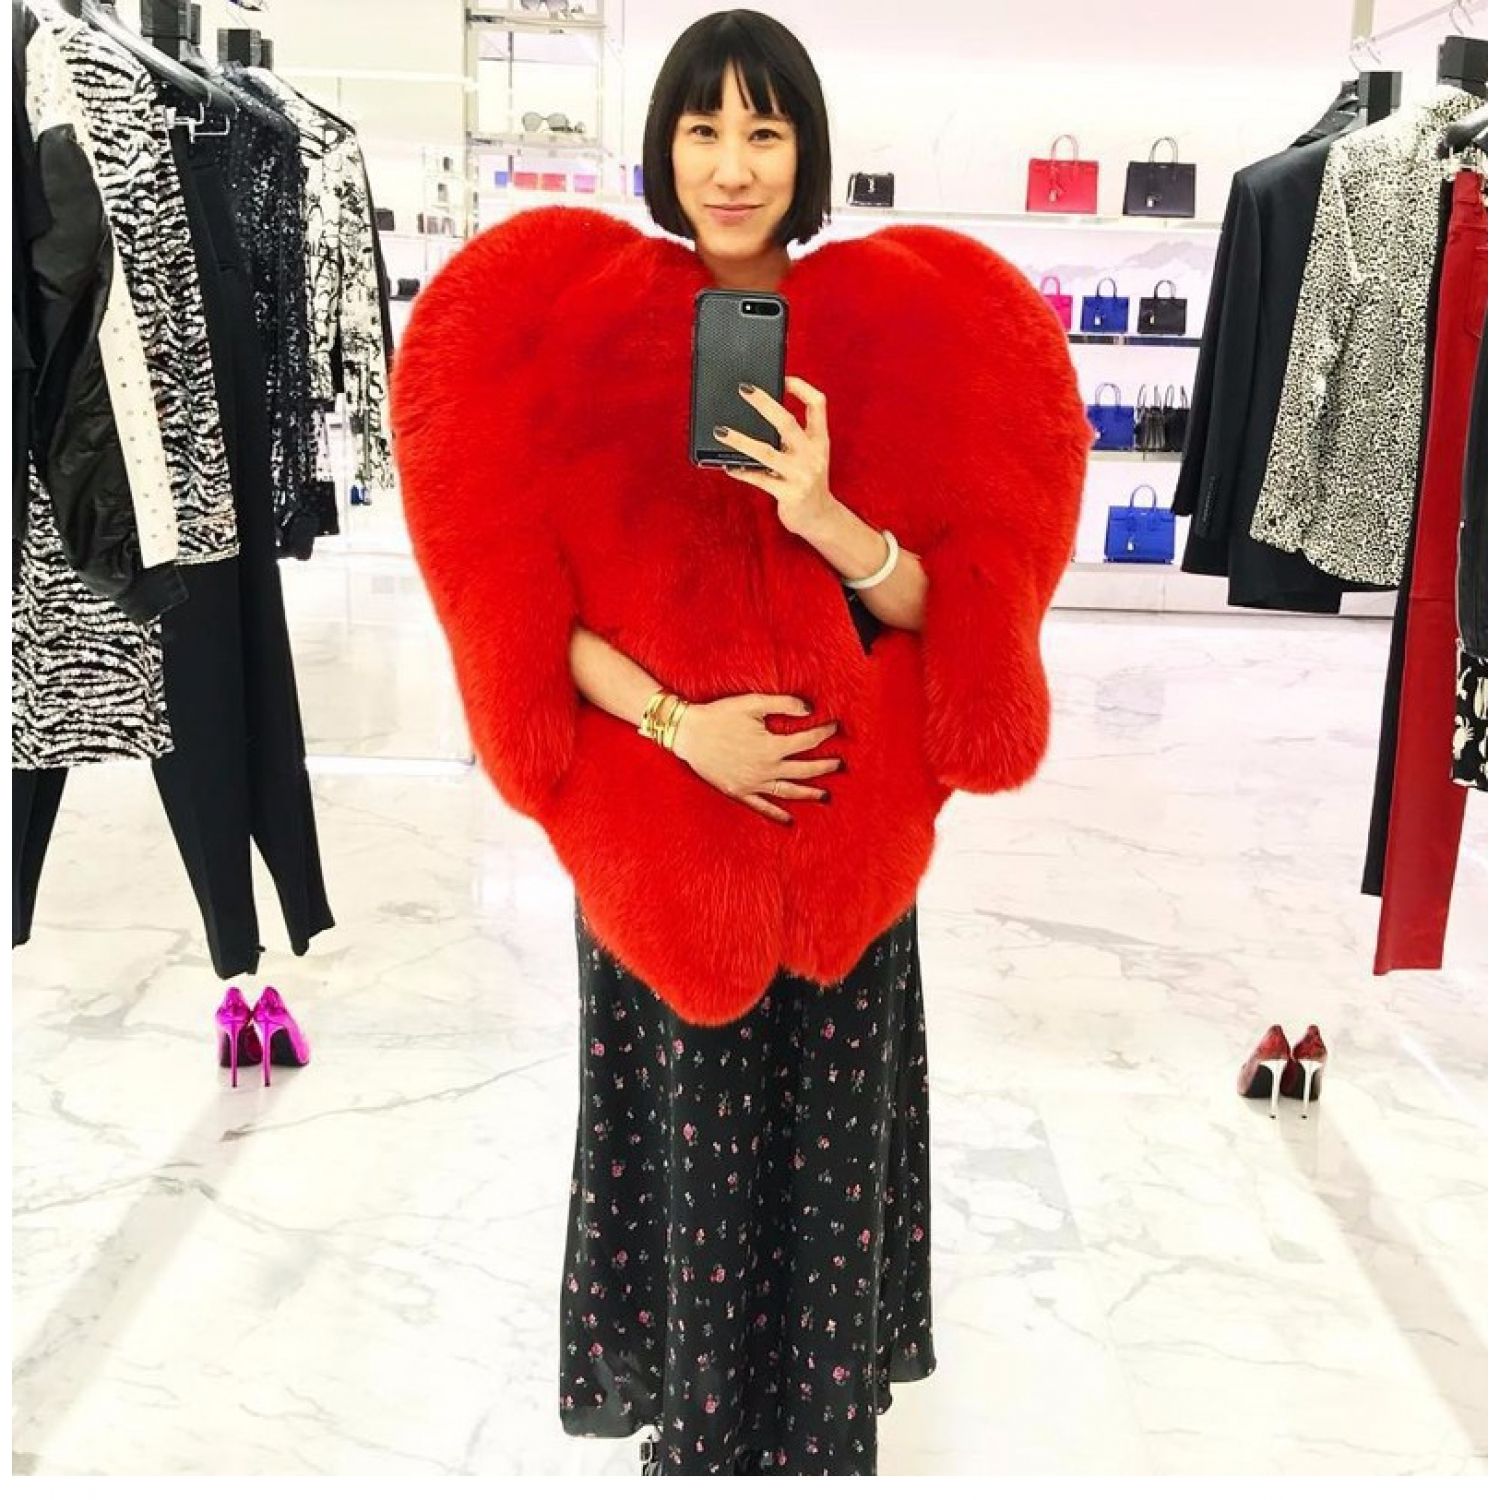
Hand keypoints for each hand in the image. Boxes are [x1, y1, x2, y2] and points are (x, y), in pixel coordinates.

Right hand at [670, 693, 840, 825]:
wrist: (688, 733)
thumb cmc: (720, 715)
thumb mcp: (753, 703)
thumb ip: (784, 704)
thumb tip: (810, 709)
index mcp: (772, 747)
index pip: (807, 741)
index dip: (824, 733)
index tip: (834, 727)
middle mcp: (766, 769)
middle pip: (804, 770)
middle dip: (824, 766)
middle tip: (839, 764)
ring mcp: (753, 784)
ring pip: (788, 792)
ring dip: (809, 794)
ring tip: (825, 796)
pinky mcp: (739, 792)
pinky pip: (762, 807)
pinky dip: (777, 814)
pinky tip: (789, 820)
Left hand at [714, 376, 835, 539]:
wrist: (820, 519)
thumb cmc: (808, 482)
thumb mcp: (811, 455)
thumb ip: (795, 437)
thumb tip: (764, 414)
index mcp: (820, 440)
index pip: (818, 404)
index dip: (801, 387)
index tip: (782, 378)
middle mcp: (812, 454)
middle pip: (788, 422)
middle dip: (765, 403)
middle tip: (744, 389)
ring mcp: (801, 475)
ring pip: (766, 452)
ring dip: (740, 440)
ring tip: (720, 431)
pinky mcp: (789, 494)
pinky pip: (759, 479)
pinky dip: (741, 471)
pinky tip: (728, 465)